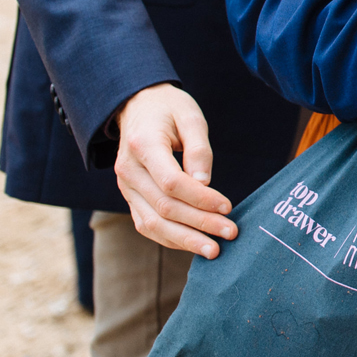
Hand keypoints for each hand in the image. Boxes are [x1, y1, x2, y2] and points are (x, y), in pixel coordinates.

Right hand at [115, 83, 236, 258]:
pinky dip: (170, 237)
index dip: (201, 199)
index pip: (171, 182)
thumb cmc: (170, 109)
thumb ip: (199, 149)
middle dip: (200, 224)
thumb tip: (205, 183)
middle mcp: (128, 170)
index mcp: (143, 145)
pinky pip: (147, 224)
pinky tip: (194, 244)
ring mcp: (126, 187)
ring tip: (214, 250)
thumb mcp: (190, 116)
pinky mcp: (130, 197)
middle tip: (230, 233)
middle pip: (164, 207)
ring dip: (185, 239)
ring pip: (152, 223)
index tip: (228, 207)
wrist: (138, 106)